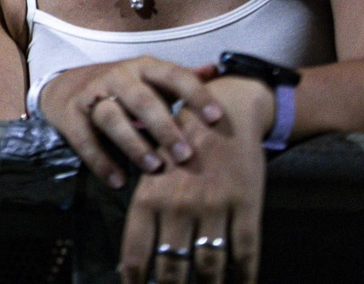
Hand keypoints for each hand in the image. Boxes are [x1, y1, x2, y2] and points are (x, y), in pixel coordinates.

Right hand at [39, 57, 224, 187]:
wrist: (67, 87)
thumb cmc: (124, 88)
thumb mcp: (152, 79)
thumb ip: (183, 78)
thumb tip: (219, 70)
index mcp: (144, 67)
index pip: (173, 75)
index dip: (195, 94)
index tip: (216, 118)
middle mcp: (117, 76)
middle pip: (141, 99)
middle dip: (164, 127)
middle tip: (185, 155)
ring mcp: (91, 94)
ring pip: (111, 117)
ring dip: (133, 144)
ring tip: (153, 168)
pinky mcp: (69, 114)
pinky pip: (84, 138)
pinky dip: (101, 161)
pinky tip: (118, 181)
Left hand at [118, 76, 273, 283]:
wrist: (222, 112)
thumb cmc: (179, 146)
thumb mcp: (152, 174)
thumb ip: (145, 215)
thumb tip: (132, 263)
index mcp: (148, 198)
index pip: (137, 253)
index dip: (136, 279)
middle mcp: (177, 206)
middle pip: (173, 267)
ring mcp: (213, 207)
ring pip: (210, 266)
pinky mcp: (245, 205)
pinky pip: (246, 254)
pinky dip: (244, 277)